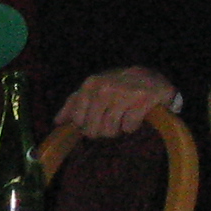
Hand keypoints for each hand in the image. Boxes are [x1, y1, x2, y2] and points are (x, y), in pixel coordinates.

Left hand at [56, 65, 174, 140]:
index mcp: (90, 83)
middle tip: (111, 120)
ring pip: (109, 130)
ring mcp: (123, 94)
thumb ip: (74, 102)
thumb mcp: (94, 88)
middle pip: (92, 130)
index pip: (77, 119)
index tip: (95, 119)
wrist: (152, 80)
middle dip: (101, 130)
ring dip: (117, 130)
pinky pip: (128, 128)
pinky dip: (131, 127)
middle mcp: (105, 88)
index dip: (85, 125)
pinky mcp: (142, 101)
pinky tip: (135, 116)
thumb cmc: (119, 86)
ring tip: (122, 118)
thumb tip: (57, 121)